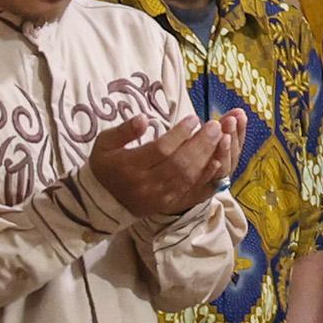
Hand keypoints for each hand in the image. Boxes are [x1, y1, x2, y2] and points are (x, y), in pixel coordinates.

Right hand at [93, 112, 245, 219]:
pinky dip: (207, 176)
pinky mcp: (169, 204)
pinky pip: (192, 191)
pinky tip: (218, 161)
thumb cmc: (105, 166)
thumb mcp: (104, 143)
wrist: (102, 202)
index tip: (193, 119)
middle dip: (200, 144)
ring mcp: (159, 197)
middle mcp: (146, 184)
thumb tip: (144, 118)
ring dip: (207, 157)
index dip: (180, 134)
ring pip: (188, 177)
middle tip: (215, 125)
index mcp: (129, 167)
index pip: (161, 150)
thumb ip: (124, 130)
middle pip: (179, 164)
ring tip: (220, 137)